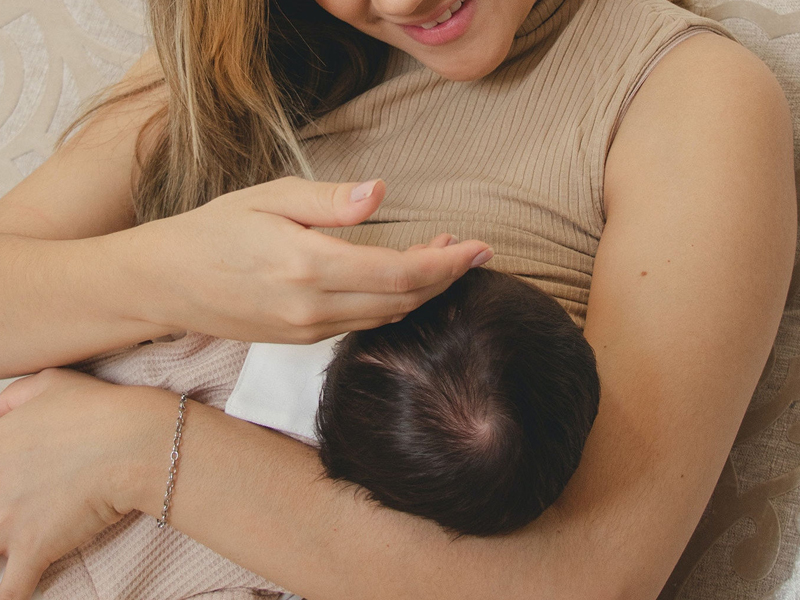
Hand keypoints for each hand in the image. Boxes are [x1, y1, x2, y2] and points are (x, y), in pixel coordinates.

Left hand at [0, 370, 169, 599]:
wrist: (135, 442)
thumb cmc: (100, 408)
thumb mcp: (52, 382)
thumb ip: (15, 396)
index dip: (3, 485)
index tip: (14, 487)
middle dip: (5, 514)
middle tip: (27, 512)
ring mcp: (6, 521)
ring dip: (4, 549)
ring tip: (20, 546)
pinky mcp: (33, 549)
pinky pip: (10, 590)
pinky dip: (14, 593)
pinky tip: (21, 590)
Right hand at [135, 177, 492, 343]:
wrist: (166, 284)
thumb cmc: (214, 231)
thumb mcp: (269, 198)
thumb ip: (329, 201)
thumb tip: (381, 193)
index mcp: (309, 267)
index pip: (400, 273)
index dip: (447, 264)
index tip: (480, 248)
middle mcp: (315, 308)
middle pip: (403, 300)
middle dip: (445, 278)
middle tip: (471, 250)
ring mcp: (309, 330)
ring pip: (386, 317)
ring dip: (421, 291)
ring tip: (442, 258)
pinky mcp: (303, 339)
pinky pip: (363, 324)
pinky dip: (392, 304)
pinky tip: (399, 280)